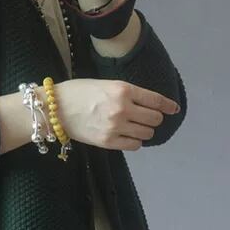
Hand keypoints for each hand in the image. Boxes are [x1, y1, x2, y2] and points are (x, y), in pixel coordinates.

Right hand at [53, 78, 180, 150]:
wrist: (54, 110)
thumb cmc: (78, 92)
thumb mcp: (105, 84)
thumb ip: (127, 93)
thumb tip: (147, 104)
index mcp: (123, 90)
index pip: (156, 100)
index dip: (168, 105)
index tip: (174, 109)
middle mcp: (123, 108)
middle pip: (154, 119)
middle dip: (153, 119)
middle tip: (145, 118)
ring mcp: (116, 127)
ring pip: (146, 134)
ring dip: (144, 131)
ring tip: (135, 128)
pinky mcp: (108, 142)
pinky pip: (134, 146)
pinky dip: (135, 142)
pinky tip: (127, 137)